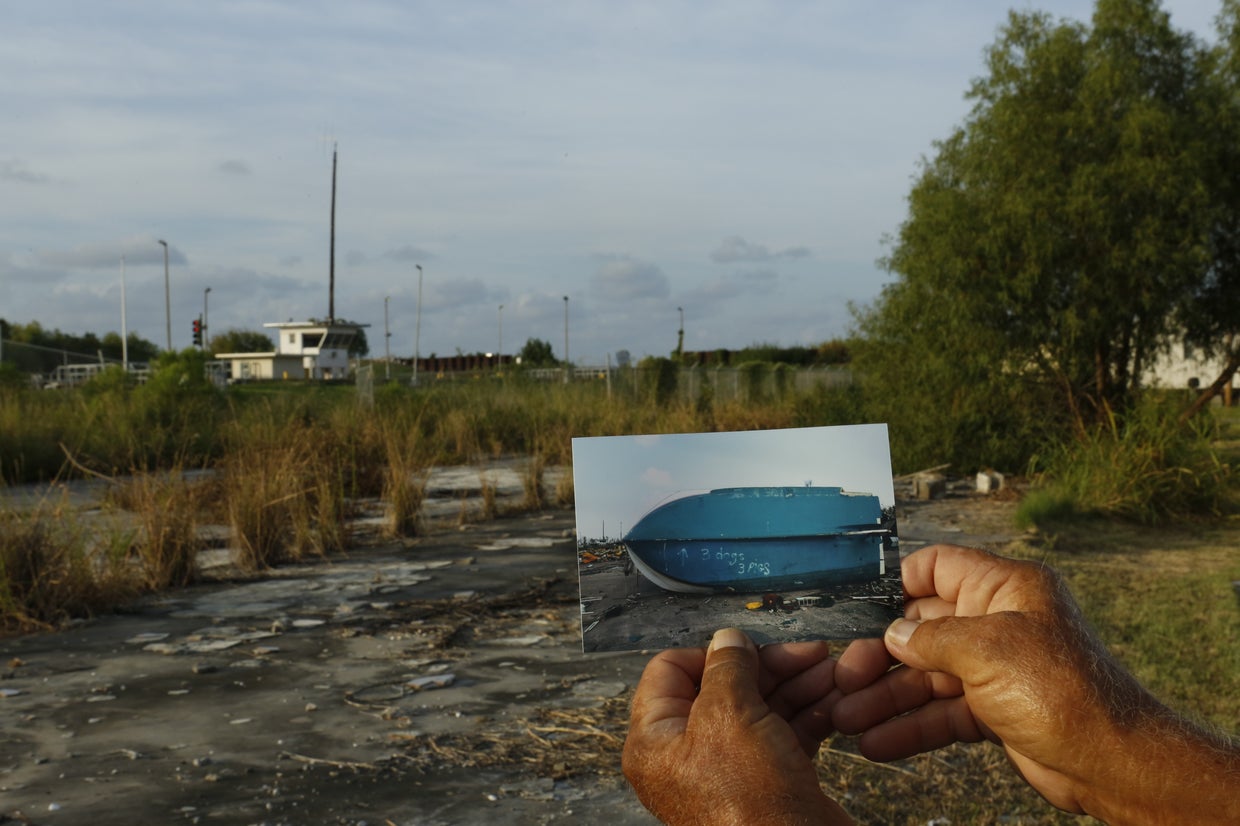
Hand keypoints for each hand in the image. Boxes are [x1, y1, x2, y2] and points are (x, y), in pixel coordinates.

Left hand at [623, 628, 852, 824]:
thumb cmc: (750, 803)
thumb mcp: (729, 715)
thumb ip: (726, 668)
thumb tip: (727, 638)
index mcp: (655, 740)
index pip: (669, 671)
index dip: (711, 653)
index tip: (749, 643)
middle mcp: (685, 755)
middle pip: (723, 686)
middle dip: (770, 666)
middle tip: (809, 651)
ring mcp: (728, 770)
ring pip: (759, 708)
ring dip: (797, 686)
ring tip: (832, 671)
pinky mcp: (767, 782)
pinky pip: (782, 735)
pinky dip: (808, 716)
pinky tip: (835, 701)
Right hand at [831, 544, 1239, 823]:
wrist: (1113, 763)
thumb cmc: (1064, 692)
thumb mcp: (988, 650)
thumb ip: (932, 638)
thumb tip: (892, 635)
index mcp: (1005, 588)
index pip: (939, 567)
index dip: (898, 582)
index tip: (858, 604)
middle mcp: (998, 622)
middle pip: (922, 628)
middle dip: (880, 655)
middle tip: (843, 678)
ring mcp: (995, 668)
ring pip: (926, 676)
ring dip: (886, 698)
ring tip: (844, 719)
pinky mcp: (995, 709)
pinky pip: (941, 712)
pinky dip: (910, 727)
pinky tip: (877, 744)